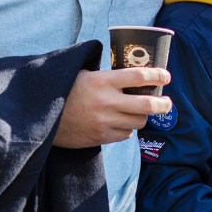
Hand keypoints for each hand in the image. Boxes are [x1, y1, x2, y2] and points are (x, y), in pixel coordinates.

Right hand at [53, 67, 172, 147]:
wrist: (44, 117)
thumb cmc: (66, 90)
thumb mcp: (85, 74)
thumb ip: (108, 76)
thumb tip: (133, 74)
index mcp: (103, 81)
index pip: (139, 76)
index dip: (157, 75)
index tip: (166, 76)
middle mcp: (107, 102)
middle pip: (147, 105)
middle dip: (162, 104)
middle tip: (167, 102)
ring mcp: (104, 122)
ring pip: (138, 122)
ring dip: (142, 117)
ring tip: (139, 112)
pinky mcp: (101, 137)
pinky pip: (125, 134)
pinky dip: (127, 128)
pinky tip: (121, 122)